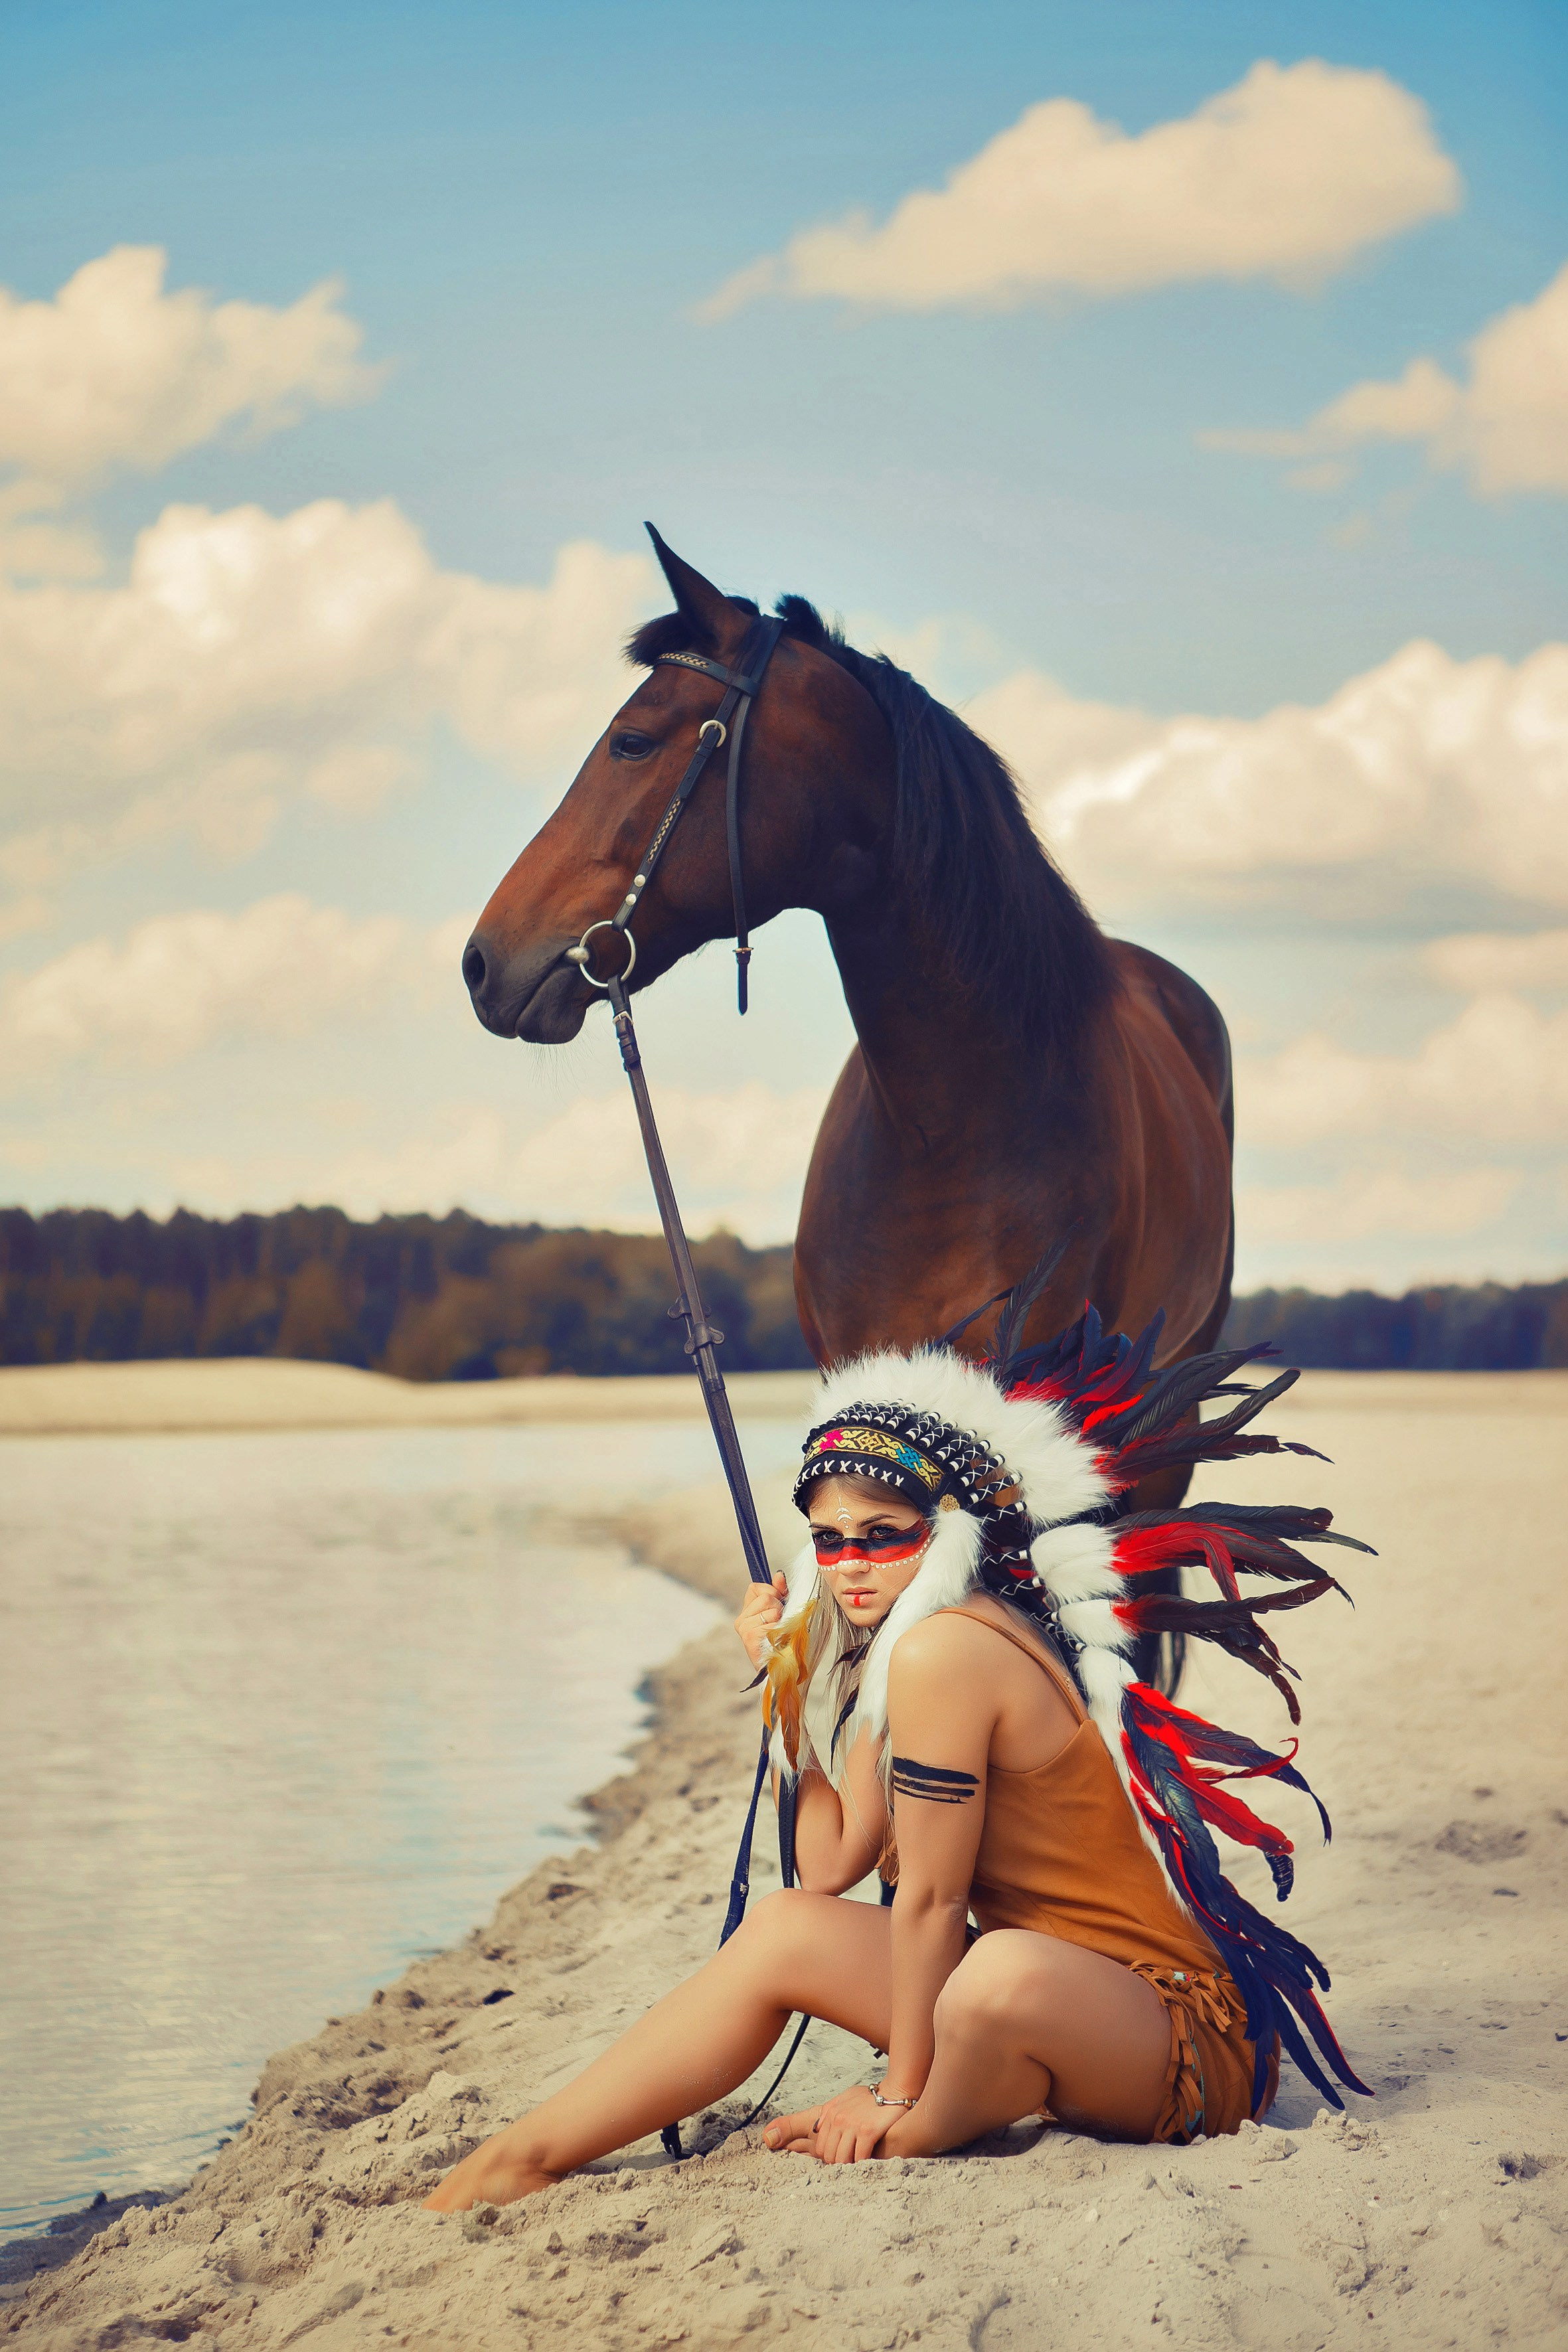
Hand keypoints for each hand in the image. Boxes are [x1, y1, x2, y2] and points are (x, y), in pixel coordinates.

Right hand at [734, 1573, 786, 1668]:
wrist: (784, 1670)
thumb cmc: (785, 1642)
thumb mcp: (784, 1612)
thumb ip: (780, 1592)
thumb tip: (778, 1575)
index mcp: (747, 1613)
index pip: (755, 1587)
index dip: (772, 1591)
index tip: (780, 1604)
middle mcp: (741, 1620)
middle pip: (765, 1596)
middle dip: (779, 1606)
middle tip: (781, 1623)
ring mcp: (744, 1629)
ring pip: (770, 1606)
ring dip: (781, 1618)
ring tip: (780, 1633)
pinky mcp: (750, 1637)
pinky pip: (772, 1620)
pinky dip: (781, 1628)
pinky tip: (778, 1640)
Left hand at [762, 2084, 898, 2165]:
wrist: (893, 2091)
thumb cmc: (870, 2097)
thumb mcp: (845, 2098)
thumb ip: (829, 2112)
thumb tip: (816, 2129)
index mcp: (831, 2113)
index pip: (821, 2146)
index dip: (829, 2157)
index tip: (838, 2159)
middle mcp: (839, 2119)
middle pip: (829, 2155)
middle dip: (837, 2164)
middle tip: (848, 2165)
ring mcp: (852, 2126)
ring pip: (842, 2159)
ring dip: (849, 2166)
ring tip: (856, 2165)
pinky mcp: (867, 2131)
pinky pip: (859, 2157)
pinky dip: (862, 2163)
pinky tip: (867, 2161)